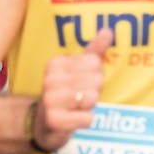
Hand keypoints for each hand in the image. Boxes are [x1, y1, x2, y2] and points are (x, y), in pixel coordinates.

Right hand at [34, 28, 111, 151]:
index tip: (82, 81)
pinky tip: (74, 119)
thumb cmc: (67, 93)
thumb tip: (108, 30)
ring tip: (76, 107)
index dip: (95, 75)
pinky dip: (86, 120)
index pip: (94, 63)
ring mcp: (49, 100)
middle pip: (95, 81)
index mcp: (55, 63)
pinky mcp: (54, 120)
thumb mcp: (78, 70)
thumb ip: (94, 50)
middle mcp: (49, 79)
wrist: (45, 123)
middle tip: (79, 96)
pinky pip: (87, 118)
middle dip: (94, 91)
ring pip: (91, 98)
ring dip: (89, 106)